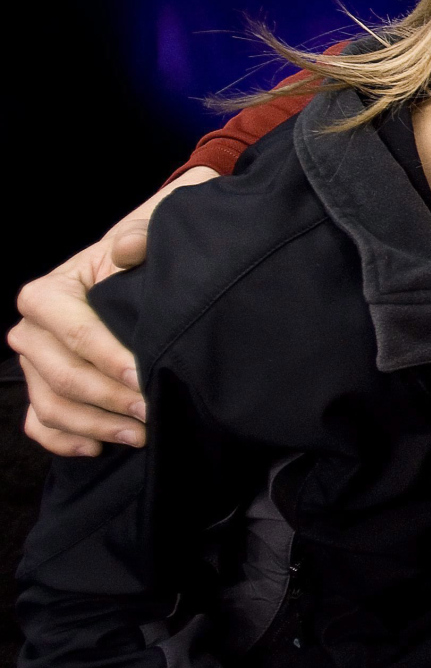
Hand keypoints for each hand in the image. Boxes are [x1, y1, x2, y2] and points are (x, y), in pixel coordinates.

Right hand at [10, 168, 216, 454]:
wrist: (149, 266)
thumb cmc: (154, 244)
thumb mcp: (159, 220)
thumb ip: (146, 225)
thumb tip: (126, 249)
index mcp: (52, 289)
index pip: (70, 329)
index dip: (105, 355)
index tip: (141, 375)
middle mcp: (34, 328)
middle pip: (60, 374)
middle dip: (107, 399)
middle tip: (151, 411)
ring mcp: (36, 362)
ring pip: (51, 404)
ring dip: (94, 425)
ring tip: (140, 433)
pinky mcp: (45, 387)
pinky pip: (41, 423)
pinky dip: (66, 440)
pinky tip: (100, 447)